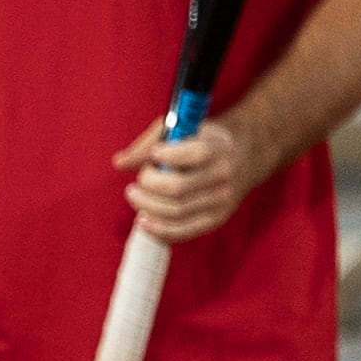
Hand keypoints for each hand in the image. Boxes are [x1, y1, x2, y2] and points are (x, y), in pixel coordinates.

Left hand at [115, 114, 252, 244]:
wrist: (240, 158)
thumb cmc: (199, 141)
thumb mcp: (180, 129)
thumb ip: (149, 142)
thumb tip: (120, 163)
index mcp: (217, 147)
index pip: (196, 154)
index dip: (169, 157)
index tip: (154, 155)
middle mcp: (223, 174)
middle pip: (178, 187)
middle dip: (148, 184)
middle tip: (136, 182)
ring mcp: (222, 200)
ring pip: (177, 211)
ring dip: (147, 206)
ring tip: (135, 197)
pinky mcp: (217, 219)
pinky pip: (185, 231)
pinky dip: (159, 229)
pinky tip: (143, 221)